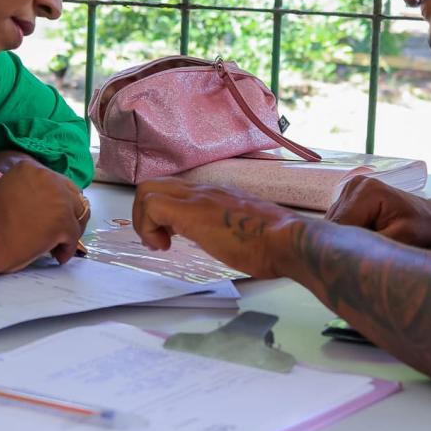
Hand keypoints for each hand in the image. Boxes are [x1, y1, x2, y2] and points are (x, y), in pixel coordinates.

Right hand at [0, 162, 89, 274]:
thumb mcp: (6, 192)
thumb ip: (28, 194)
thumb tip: (45, 210)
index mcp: (31, 169)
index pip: (57, 183)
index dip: (57, 202)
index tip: (52, 216)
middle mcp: (48, 178)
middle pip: (73, 196)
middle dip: (70, 215)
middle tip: (61, 232)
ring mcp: (58, 199)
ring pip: (78, 215)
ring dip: (71, 231)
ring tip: (58, 246)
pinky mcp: (63, 222)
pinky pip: (73, 236)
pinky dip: (67, 248)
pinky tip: (57, 256)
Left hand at [131, 178, 305, 278]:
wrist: (286, 240)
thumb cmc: (275, 242)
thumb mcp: (245, 230)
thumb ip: (229, 229)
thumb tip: (223, 240)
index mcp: (216, 194)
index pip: (175, 189)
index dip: (162, 213)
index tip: (168, 238)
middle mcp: (204, 190)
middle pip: (154, 184)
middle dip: (144, 214)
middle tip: (157, 240)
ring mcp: (197, 197)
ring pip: (146, 190)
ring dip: (144, 221)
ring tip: (159, 244)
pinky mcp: (190, 211)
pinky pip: (151, 206)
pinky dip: (148, 228)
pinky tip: (164, 246)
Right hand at [326, 177, 430, 247]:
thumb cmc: (422, 227)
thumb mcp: (401, 239)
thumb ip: (373, 245)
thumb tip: (348, 256)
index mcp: (366, 191)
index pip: (341, 225)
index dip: (345, 247)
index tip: (355, 264)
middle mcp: (354, 185)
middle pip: (335, 224)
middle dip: (346, 243)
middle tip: (365, 256)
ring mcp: (350, 189)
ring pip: (334, 224)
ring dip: (347, 239)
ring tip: (369, 245)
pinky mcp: (348, 197)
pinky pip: (339, 221)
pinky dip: (348, 234)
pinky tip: (366, 237)